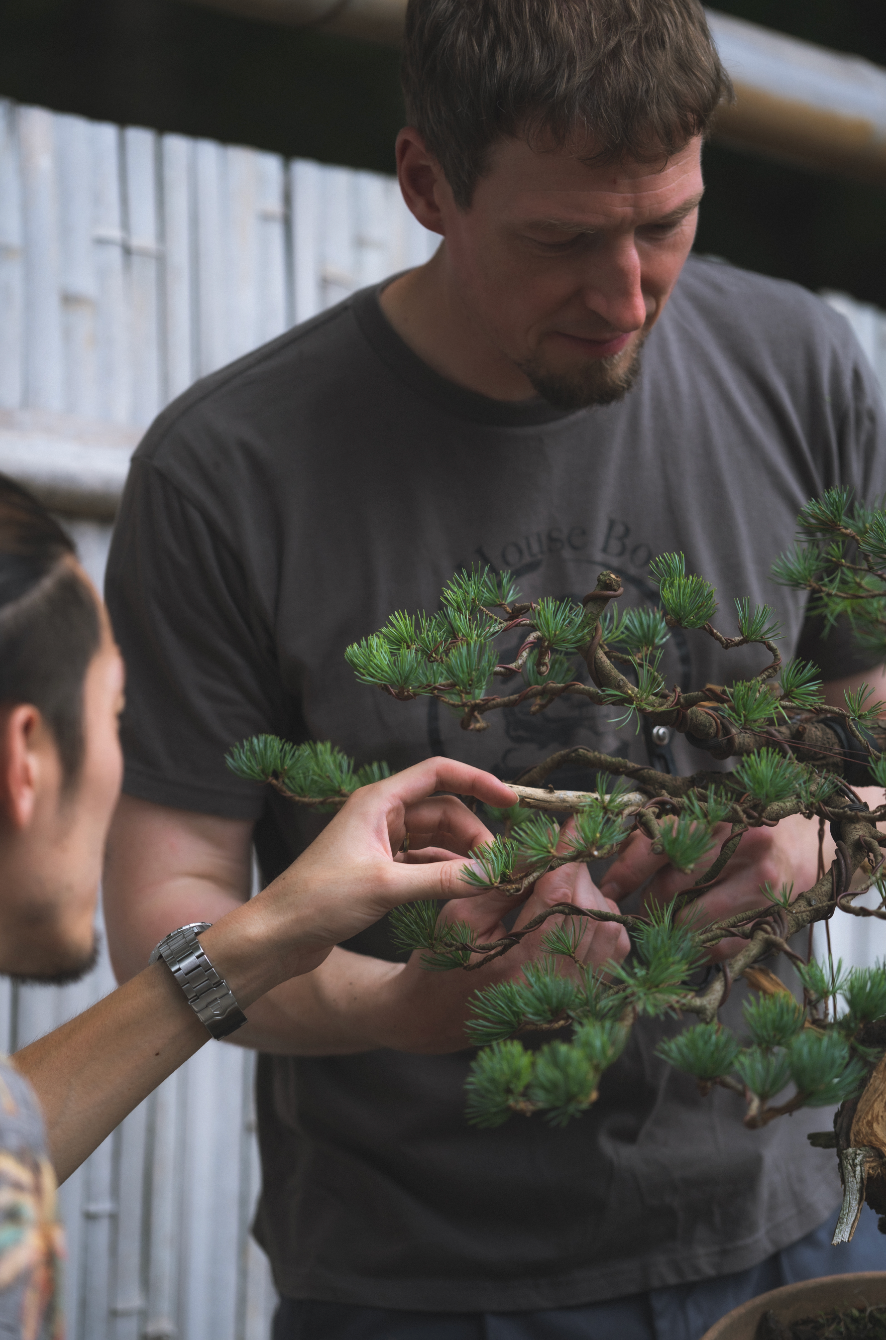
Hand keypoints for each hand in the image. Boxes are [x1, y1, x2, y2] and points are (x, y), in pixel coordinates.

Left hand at [235, 758, 515, 992]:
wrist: (278, 936)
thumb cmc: (317, 901)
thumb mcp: (385, 888)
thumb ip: (441, 880)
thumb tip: (490, 874)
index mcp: (378, 802)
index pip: (439, 773)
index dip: (478, 781)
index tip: (512, 800)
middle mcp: (380, 815)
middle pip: (443, 810)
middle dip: (473, 833)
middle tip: (496, 866)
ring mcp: (380, 842)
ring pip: (436, 838)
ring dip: (461, 855)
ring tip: (485, 879)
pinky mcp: (379, 869)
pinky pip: (423, 862)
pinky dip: (444, 872)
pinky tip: (461, 889)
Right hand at [366, 831, 630, 1053]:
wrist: (438, 1015)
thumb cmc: (443, 960)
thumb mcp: (461, 912)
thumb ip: (505, 880)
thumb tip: (545, 844)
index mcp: (516, 962)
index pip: (560, 895)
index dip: (568, 853)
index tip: (573, 824)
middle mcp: (553, 984)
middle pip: (590, 907)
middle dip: (575, 874)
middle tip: (551, 862)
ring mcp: (572, 995)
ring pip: (609, 925)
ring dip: (589, 896)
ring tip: (557, 891)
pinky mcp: (583, 997)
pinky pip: (613, 948)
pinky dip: (600, 921)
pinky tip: (573, 914)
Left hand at [599, 812, 827, 960]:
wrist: (811, 843)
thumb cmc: (749, 827)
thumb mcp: (708, 817)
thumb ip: (666, 833)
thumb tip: (617, 857)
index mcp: (721, 814)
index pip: (660, 844)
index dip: (626, 870)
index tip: (607, 888)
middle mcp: (744, 845)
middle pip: (670, 889)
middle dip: (649, 904)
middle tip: (643, 909)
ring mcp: (762, 884)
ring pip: (691, 923)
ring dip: (672, 930)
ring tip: (671, 924)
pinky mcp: (773, 916)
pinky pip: (718, 945)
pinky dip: (701, 947)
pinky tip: (701, 936)